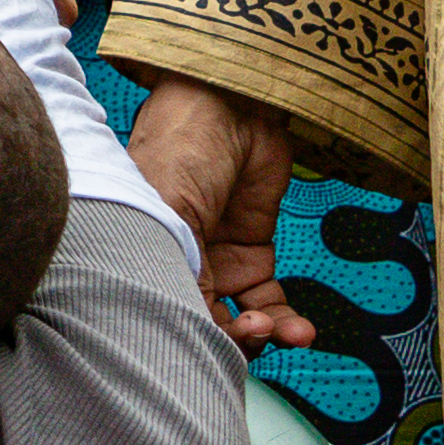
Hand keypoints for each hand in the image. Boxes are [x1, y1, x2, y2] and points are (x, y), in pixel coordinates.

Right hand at [122, 75, 306, 352]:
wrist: (233, 102)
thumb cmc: (184, 145)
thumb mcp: (175, 208)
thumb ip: (185, 266)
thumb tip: (196, 322)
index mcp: (144, 253)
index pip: (161, 312)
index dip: (188, 336)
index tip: (214, 339)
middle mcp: (176, 265)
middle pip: (201, 325)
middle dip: (231, 342)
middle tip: (253, 333)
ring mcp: (216, 263)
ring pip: (239, 322)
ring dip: (263, 338)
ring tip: (282, 332)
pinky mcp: (253, 255)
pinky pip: (269, 304)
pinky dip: (286, 324)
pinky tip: (299, 332)